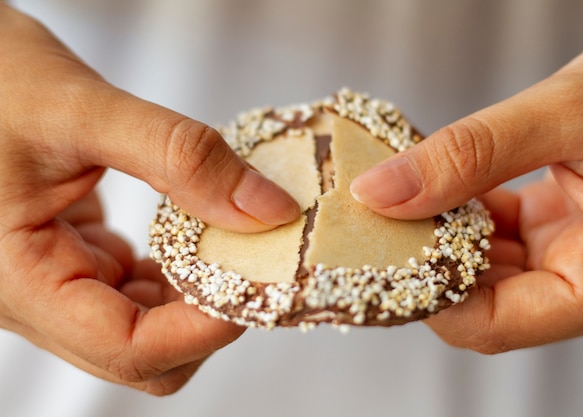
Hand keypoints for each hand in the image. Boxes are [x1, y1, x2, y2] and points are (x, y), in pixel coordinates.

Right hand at [0, 5, 299, 393]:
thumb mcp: (83, 110)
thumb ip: (180, 159)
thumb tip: (268, 209)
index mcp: (19, 280)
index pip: (128, 348)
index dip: (205, 329)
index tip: (262, 282)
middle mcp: (36, 297)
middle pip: (144, 354)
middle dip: (208, 319)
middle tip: (258, 261)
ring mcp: (57, 281)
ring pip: (146, 328)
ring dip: (199, 295)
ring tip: (238, 243)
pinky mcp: (76, 260)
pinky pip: (137, 292)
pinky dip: (180, 272)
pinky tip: (201, 232)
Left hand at [351, 24, 582, 351]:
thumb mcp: (573, 113)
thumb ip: (474, 154)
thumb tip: (381, 191)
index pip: (494, 324)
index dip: (430, 295)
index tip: (381, 247)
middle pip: (483, 299)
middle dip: (426, 260)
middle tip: (377, 215)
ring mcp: (576, 253)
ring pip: (485, 265)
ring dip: (440, 230)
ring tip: (401, 193)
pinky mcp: (564, 225)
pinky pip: (497, 232)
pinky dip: (461, 208)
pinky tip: (439, 180)